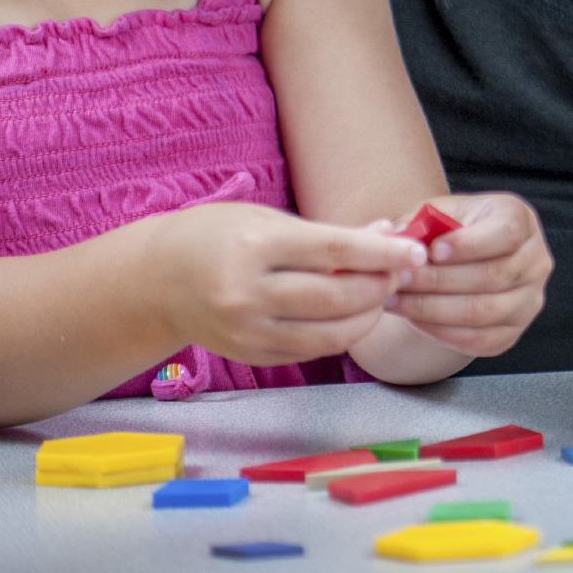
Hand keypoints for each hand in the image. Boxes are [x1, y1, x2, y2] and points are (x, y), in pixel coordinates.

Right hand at [149, 202, 423, 366]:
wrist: (156, 280)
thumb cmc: (218, 236)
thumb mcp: (268, 218)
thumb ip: (328, 234)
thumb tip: (388, 237)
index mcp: (255, 246)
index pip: (334, 252)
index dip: (382, 254)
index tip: (416, 251)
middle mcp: (248, 293)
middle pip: (336, 298)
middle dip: (381, 286)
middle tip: (403, 271)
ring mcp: (247, 331)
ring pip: (330, 334)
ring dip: (369, 314)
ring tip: (383, 292)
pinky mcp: (249, 354)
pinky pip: (311, 350)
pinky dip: (342, 334)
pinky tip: (355, 313)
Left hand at [385, 193, 552, 358]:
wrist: (462, 265)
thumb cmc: (448, 233)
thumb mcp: (436, 215)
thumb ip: (417, 223)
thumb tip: (392, 237)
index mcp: (520, 219)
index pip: (507, 232)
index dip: (469, 244)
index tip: (432, 251)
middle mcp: (535, 260)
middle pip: (491, 275)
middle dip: (437, 280)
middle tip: (398, 278)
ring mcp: (528, 299)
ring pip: (482, 311)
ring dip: (432, 308)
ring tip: (395, 300)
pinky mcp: (513, 332)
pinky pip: (476, 339)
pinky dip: (440, 331)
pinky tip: (412, 318)